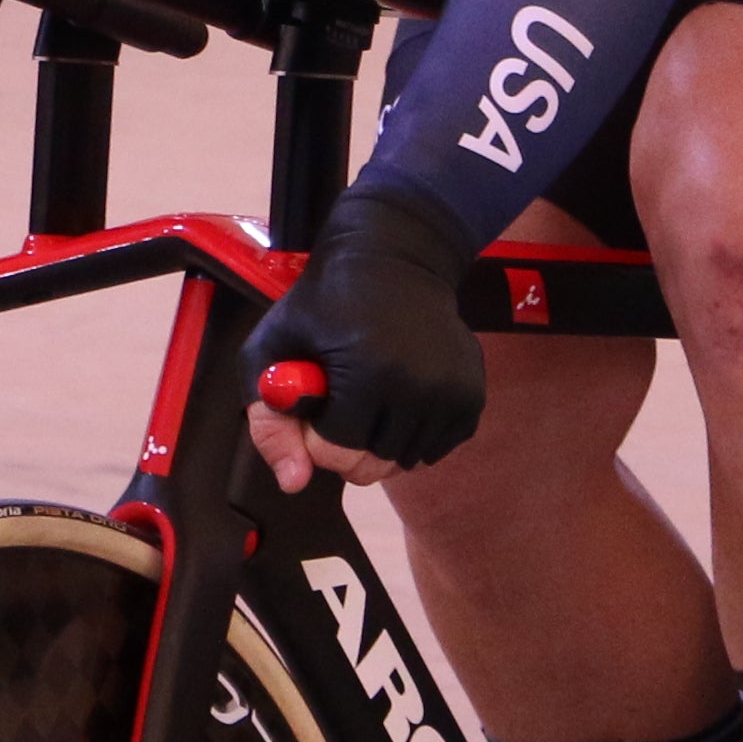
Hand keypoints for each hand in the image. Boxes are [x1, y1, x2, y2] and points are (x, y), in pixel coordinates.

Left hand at [241, 189, 486, 491]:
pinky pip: (436, 448)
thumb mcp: (274, 349)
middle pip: (373, 464)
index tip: (316, 402)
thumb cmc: (325, 302)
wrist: (396, 257)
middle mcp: (419, 387)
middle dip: (347, 444)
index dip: (315, 435)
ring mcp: (451, 392)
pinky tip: (399, 397)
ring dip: (379, 440)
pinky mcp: (472, 394)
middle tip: (341, 401)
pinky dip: (413, 434)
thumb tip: (294, 483)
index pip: (335, 453)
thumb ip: (270, 421)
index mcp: (368, 373)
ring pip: (405, 460)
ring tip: (370, 394)